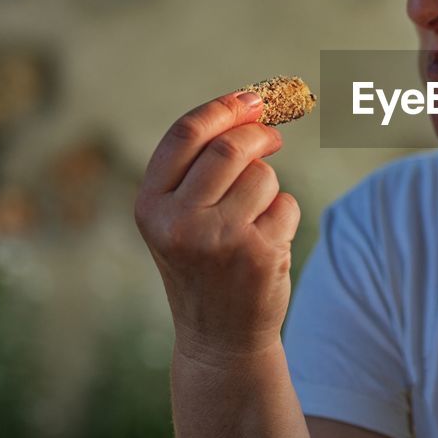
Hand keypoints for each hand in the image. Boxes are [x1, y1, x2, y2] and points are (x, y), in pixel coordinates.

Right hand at [134, 91, 301, 365]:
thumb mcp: (181, 218)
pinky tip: (266, 246)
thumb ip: (202, 166)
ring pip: (264, 176)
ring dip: (270, 188)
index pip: (185, 135)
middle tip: (273, 138)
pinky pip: (287, 205)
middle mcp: (178, 222)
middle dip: (258, 136)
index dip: (223, 108)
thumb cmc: (204, 265)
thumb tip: (255, 105)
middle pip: (230, 148)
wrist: (219, 339)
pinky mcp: (257, 254)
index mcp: (150, 206)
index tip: (252, 98)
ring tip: (254, 221)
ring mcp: (218, 239)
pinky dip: (285, 216)